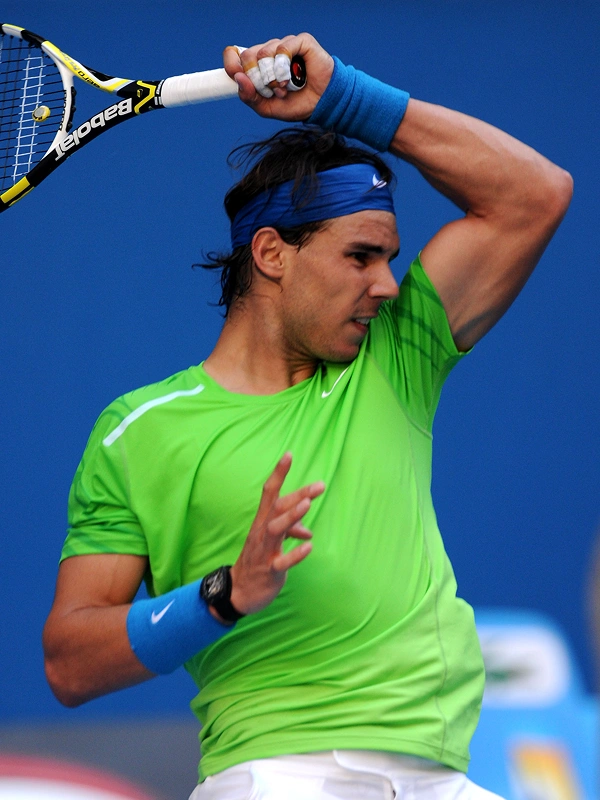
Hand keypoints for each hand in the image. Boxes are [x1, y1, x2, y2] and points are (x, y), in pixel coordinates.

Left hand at [223, 33, 333, 121]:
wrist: (321, 106)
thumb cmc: (297, 104)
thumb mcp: (267, 108)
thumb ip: (249, 96)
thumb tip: (238, 77)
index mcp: (259, 66)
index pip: (236, 56)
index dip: (232, 65)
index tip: (238, 77)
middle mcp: (270, 52)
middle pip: (247, 55)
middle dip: (257, 79)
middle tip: (271, 91)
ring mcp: (284, 46)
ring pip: (263, 52)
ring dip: (273, 77)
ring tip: (285, 87)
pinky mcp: (300, 42)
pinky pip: (282, 48)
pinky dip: (284, 66)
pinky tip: (292, 77)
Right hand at [229, 452, 324, 614]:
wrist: (239, 591)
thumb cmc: (258, 560)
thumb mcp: (274, 542)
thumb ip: (290, 531)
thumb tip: (308, 532)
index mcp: (262, 521)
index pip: (269, 492)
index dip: (279, 473)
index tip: (289, 454)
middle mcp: (261, 532)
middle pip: (278, 508)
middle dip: (298, 495)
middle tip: (320, 485)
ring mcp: (264, 551)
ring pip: (276, 530)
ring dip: (292, 517)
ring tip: (307, 505)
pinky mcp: (269, 571)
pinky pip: (282, 562)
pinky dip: (295, 554)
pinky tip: (309, 546)